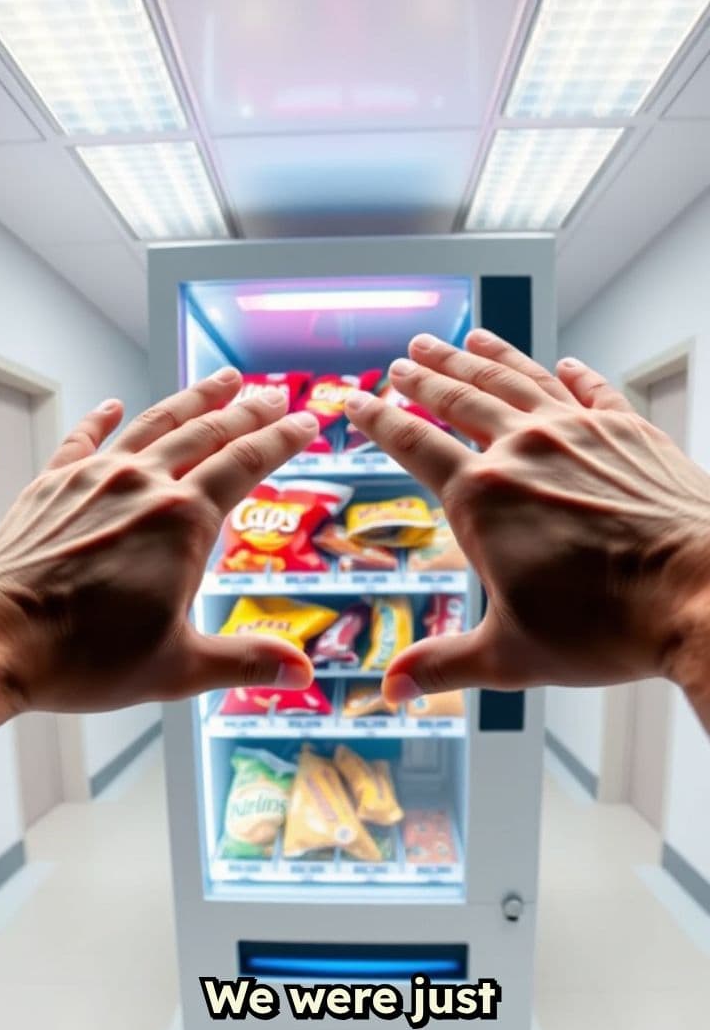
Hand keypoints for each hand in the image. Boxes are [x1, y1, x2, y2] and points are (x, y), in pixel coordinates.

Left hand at [0, 371, 318, 728]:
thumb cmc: (84, 657)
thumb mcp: (179, 667)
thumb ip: (245, 660)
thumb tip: (302, 671)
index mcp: (184, 522)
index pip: (248, 463)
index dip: (283, 439)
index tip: (307, 420)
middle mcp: (143, 485)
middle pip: (208, 432)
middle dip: (247, 411)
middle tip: (273, 394)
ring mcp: (94, 479)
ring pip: (154, 423)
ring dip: (192, 399)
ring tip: (221, 380)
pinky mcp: (52, 486)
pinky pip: (82, 439)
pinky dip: (100, 418)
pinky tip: (110, 404)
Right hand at [344, 331, 709, 725]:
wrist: (701, 592)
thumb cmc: (606, 629)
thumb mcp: (510, 655)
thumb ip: (445, 664)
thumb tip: (391, 690)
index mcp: (482, 498)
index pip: (413, 443)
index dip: (377, 419)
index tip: (355, 400)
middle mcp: (525, 449)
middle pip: (460, 396)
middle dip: (425, 376)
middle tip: (402, 359)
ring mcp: (580, 432)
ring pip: (518, 378)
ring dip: (483, 356)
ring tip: (460, 339)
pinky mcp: (629, 432)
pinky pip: (590, 389)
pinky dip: (570, 374)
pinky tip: (561, 364)